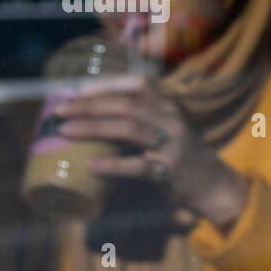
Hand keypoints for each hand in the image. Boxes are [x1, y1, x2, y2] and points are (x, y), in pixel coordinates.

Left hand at [52, 74, 249, 228]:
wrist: (213, 185)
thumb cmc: (182, 155)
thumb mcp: (166, 129)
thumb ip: (140, 119)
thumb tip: (91, 115)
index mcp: (169, 106)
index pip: (137, 85)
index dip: (106, 85)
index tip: (77, 90)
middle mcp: (171, 119)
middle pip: (125, 105)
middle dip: (88, 106)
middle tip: (58, 111)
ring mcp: (172, 144)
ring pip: (128, 128)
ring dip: (92, 127)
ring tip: (64, 131)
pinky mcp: (170, 170)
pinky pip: (137, 166)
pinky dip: (112, 165)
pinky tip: (91, 165)